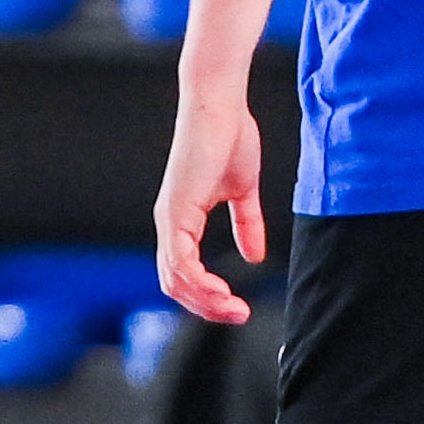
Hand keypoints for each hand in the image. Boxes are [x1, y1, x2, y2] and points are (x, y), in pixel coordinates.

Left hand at [152, 86, 267, 323]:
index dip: (207, 297)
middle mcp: (170, 224)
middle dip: (206, 308)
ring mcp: (170, 218)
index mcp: (181, 222)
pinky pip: (180, 260)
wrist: (219, 107)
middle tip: (238, 316)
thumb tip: (254, 256)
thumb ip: (247, 225)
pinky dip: (198, 282)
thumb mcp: (242, 192)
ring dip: (205, 301)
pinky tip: (221, 290)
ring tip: (234, 309)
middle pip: (174, 284)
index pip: (183, 274)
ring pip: (174, 279)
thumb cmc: (228, 139)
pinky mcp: (176, 210)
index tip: (237, 307)